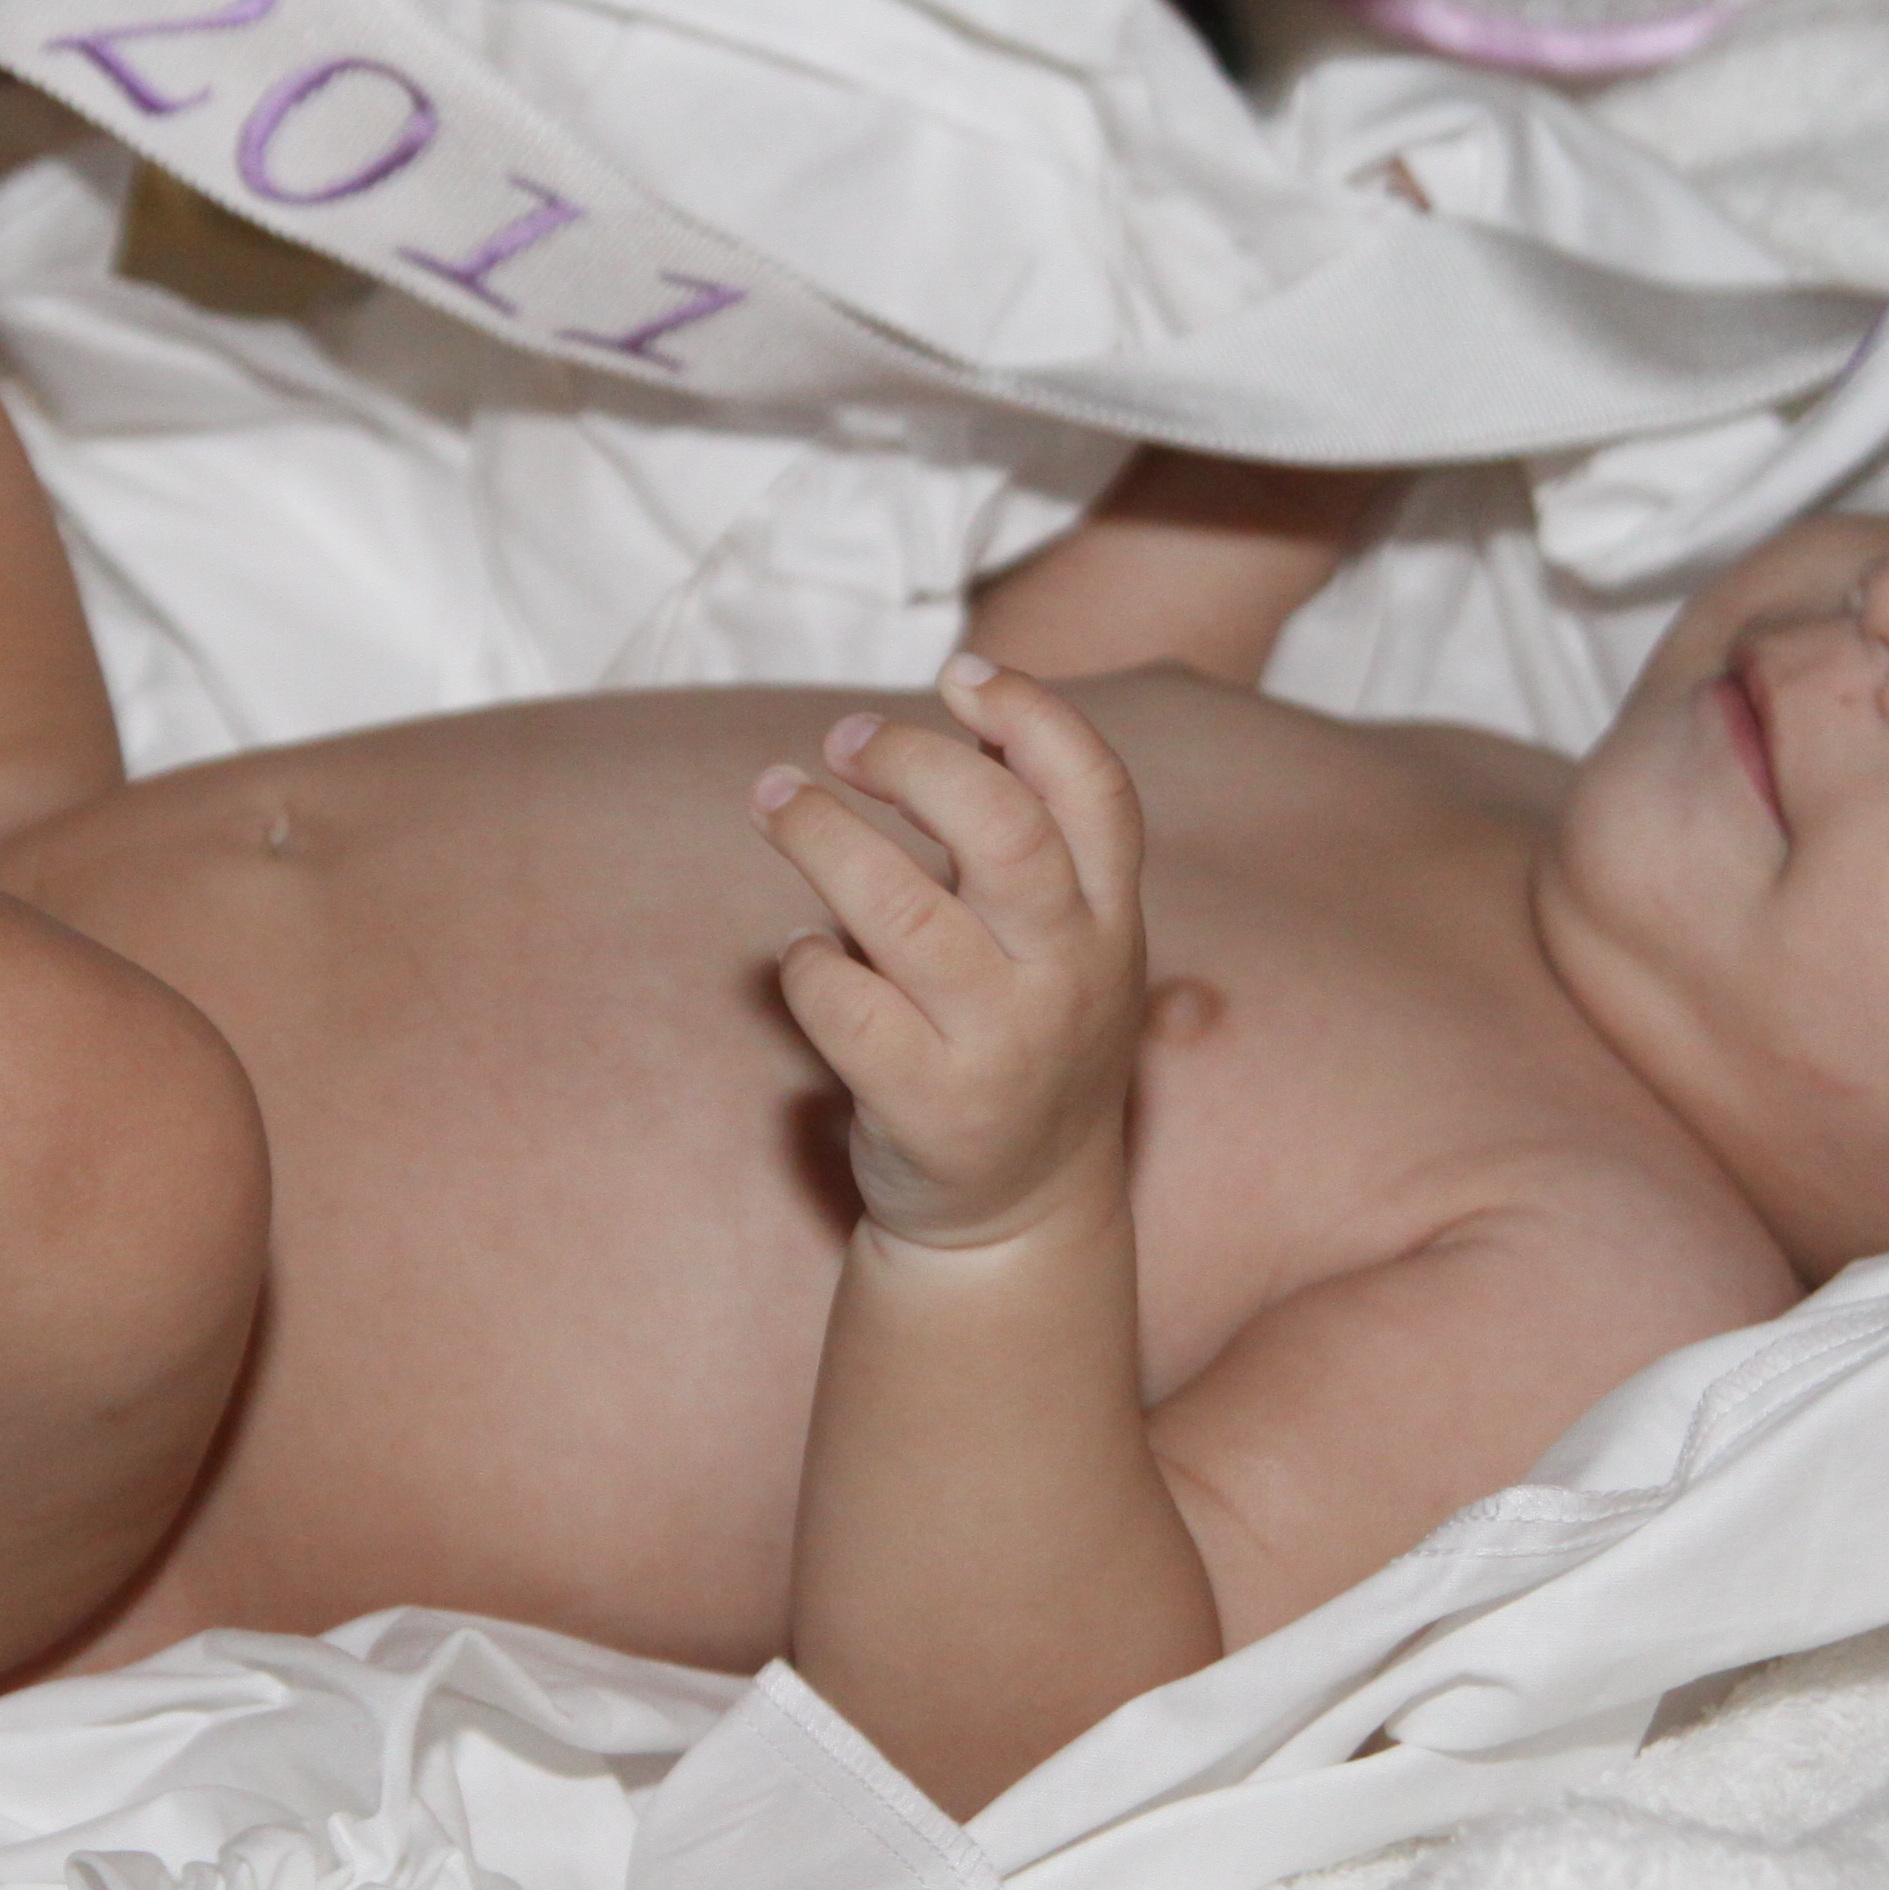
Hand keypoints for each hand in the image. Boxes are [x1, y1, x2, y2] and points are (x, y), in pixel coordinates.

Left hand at [756, 657, 1150, 1249]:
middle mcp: (1070, 976)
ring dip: (819, 834)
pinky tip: (802, 952)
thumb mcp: (1066, 940)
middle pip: (999, 831)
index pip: (1095, 792)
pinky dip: (805, 959)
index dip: (1031, 714)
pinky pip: (842, 1003)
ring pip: (896, 908)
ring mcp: (1003, 1045)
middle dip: (910, 761)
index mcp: (1114, 920)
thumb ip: (1034, 835)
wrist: (1018, 1214)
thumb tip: (971, 702)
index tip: (958, 675)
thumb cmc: (1024, 1036)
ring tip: (775, 801)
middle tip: (842, 741)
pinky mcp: (928, 1107)